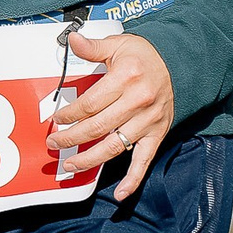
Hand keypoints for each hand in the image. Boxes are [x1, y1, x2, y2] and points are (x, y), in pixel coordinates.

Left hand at [47, 31, 173, 200]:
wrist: (178, 64)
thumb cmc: (143, 56)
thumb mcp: (118, 44)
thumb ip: (93, 46)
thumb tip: (72, 39)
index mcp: (126, 77)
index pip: (89, 103)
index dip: (69, 114)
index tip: (56, 119)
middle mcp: (138, 101)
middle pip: (97, 127)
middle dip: (71, 138)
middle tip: (54, 143)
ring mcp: (148, 121)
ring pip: (113, 146)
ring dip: (89, 159)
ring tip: (70, 165)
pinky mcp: (157, 134)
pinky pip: (144, 160)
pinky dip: (133, 179)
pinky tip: (120, 193)